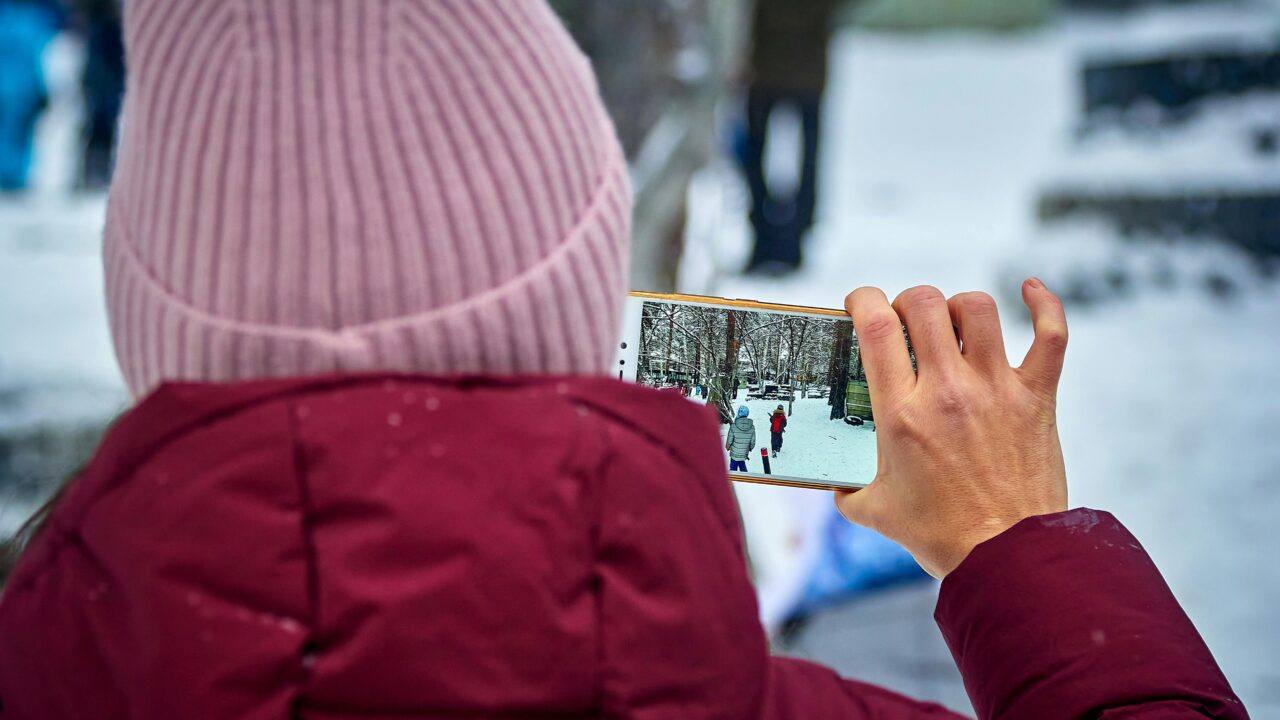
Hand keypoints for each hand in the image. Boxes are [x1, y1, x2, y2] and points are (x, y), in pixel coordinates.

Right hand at [836, 279, 1068, 577]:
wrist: (1007, 559)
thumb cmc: (942, 537)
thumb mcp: (874, 511)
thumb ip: (846, 490)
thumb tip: (833, 482)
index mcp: (901, 413)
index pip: (876, 326)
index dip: (863, 300)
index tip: (860, 305)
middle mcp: (947, 391)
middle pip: (924, 303)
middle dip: (907, 301)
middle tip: (906, 322)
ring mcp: (995, 390)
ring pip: (978, 309)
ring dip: (959, 306)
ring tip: (953, 324)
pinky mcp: (1036, 398)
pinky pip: (1050, 335)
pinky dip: (1044, 305)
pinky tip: (1031, 291)